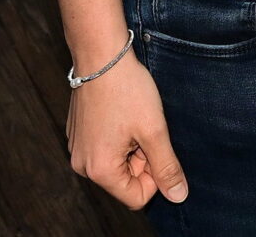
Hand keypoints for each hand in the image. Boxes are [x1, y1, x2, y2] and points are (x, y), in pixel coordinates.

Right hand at [67, 52, 186, 208]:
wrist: (101, 57)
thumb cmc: (128, 91)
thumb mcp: (154, 130)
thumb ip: (167, 166)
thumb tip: (178, 196)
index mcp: (99, 171)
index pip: (136, 197)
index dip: (155, 176)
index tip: (157, 146)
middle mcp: (82, 166)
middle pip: (126, 180)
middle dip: (143, 158)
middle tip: (145, 127)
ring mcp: (78, 150)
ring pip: (118, 163)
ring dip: (133, 146)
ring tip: (133, 118)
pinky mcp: (79, 136)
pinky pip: (106, 148)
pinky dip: (120, 136)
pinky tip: (122, 112)